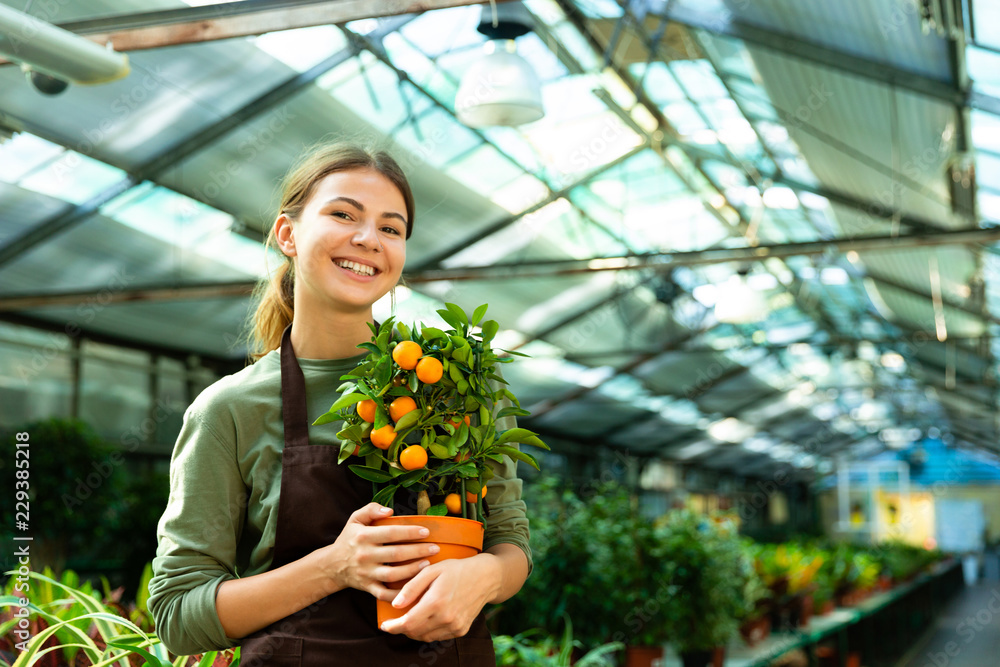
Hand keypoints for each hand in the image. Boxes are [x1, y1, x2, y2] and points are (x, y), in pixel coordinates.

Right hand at [316, 503, 439, 601]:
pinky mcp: (367, 588)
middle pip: (396, 554)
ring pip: (393, 575)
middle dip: (418, 551)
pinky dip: (399, 594)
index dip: (410, 532)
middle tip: (435, 548)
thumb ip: (371, 509)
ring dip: (412, 570)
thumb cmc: (349, 539)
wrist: (332, 565)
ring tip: (428, 564)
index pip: (391, 533)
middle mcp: (365, 556)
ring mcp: (366, 573)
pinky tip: (414, 587)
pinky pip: (385, 594)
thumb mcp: (355, 519)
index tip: (426, 531)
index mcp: (363, 537)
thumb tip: (390, 510)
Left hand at [378, 552, 500, 641]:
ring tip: (410, 618)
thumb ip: (412, 587)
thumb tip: (395, 604)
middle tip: (395, 620)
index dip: (393, 626)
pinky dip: (428, 631)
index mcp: (436, 602)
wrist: (486, 577)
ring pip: (425, 637)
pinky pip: (438, 636)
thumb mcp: (432, 570)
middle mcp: (446, 617)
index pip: (408, 623)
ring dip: (414, 631)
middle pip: (415, 632)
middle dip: (401, 628)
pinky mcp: (461, 630)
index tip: (384, 625)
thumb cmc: (457, 569)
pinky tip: (427, 619)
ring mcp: (455, 626)